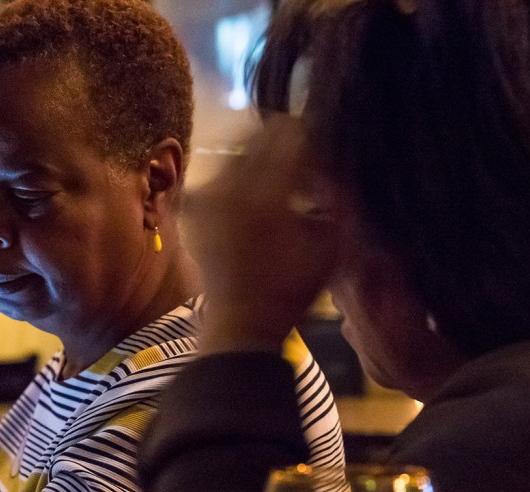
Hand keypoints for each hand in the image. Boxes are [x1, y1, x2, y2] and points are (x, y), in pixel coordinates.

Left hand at [183, 114, 352, 353]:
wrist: (241, 322)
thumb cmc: (292, 288)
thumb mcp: (332, 243)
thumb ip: (338, 195)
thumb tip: (335, 162)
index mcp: (265, 194)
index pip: (289, 131)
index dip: (311, 137)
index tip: (322, 159)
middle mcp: (228, 186)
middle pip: (261, 134)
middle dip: (286, 147)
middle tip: (303, 174)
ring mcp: (204, 194)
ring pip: (240, 150)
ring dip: (262, 161)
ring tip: (280, 192)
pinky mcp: (192, 206)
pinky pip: (221, 173)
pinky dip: (241, 179)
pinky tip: (255, 206)